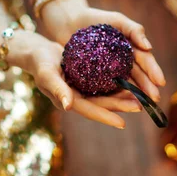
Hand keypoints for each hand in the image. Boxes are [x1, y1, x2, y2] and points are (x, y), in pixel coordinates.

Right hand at [8, 30, 140, 128]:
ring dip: (121, 96)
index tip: (123, 124)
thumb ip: (57, 89)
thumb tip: (68, 106)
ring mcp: (81, 88)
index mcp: (68, 100)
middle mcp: (77, 97)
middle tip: (141, 106)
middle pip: (102, 104)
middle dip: (120, 106)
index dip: (105, 116)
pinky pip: (103, 83)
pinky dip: (115, 83)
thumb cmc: (39, 62)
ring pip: (105, 94)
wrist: (35, 51)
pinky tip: (129, 79)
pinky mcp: (85, 78)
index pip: (90, 110)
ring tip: (140, 96)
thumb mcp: (47, 74)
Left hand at [41, 0, 165, 101]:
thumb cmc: (97, 19)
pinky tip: (118, 105)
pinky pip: (106, 89)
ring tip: (140, 106)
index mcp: (132, 50)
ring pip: (124, 86)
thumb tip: (149, 47)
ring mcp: (110, 72)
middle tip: (154, 99)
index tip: (160, 82)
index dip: (154, 72)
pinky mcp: (95, 79)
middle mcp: (124, 63)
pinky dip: (113, 97)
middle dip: (147, 88)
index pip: (146, 62)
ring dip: (133, 96)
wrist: (70, 22)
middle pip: (138, 77)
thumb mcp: (117, 20)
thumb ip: (134, 30)